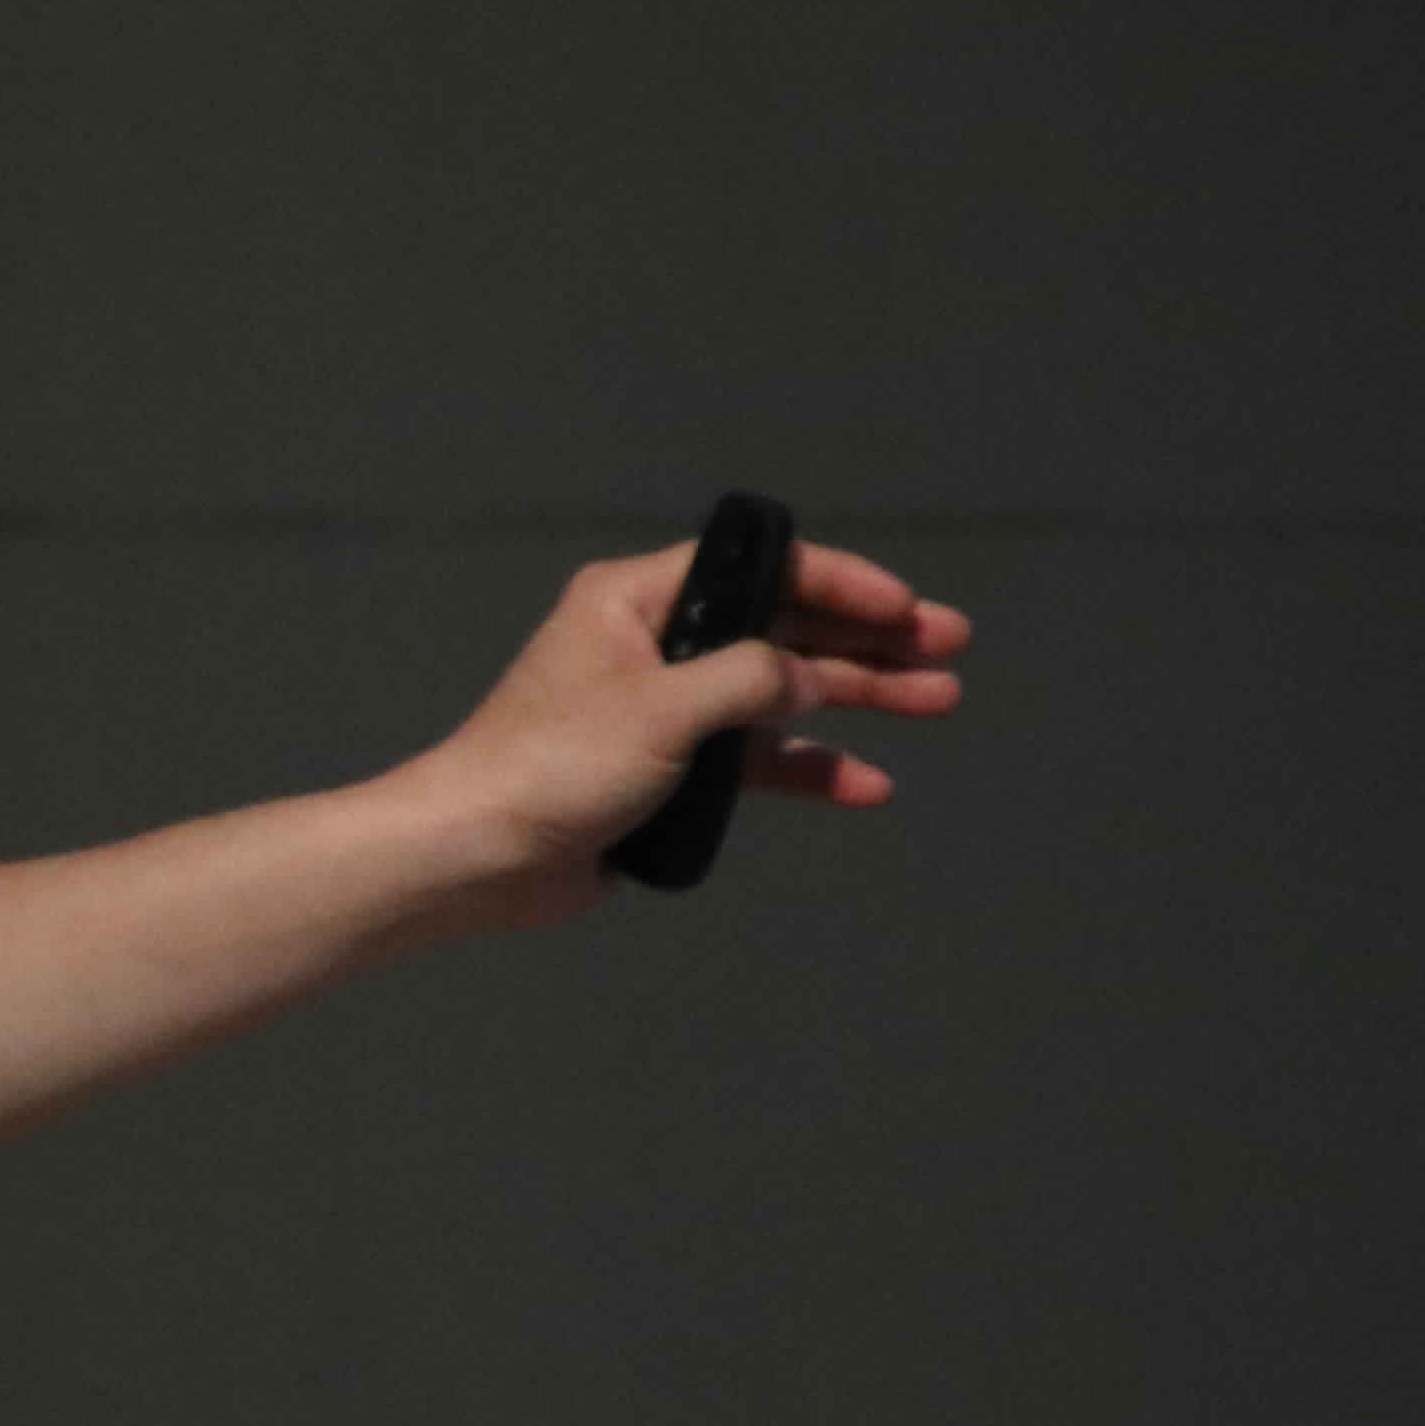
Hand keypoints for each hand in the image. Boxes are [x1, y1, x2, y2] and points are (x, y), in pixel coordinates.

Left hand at [424, 530, 972, 925]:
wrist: (475, 856)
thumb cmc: (551, 765)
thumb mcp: (663, 707)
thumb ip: (752, 680)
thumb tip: (810, 675)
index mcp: (635, 600)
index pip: (758, 568)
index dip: (840, 583)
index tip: (906, 607)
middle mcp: (652, 645)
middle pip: (782, 628)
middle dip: (867, 638)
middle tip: (949, 649)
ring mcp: (662, 711)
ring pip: (779, 694)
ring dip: (856, 698)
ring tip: (936, 702)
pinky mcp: (666, 773)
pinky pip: (754, 760)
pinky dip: (808, 768)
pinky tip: (865, 782)